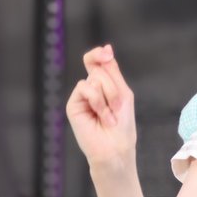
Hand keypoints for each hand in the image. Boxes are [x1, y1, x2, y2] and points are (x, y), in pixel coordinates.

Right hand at [66, 44, 136, 169]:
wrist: (115, 148)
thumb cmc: (123, 125)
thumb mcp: (123, 93)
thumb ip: (112, 71)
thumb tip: (106, 48)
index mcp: (105, 85)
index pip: (98, 62)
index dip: (100, 55)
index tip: (107, 53)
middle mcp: (92, 89)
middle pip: (100, 70)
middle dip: (113, 88)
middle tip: (118, 108)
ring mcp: (82, 97)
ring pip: (94, 78)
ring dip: (108, 96)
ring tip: (110, 116)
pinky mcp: (73, 105)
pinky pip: (84, 87)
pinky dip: (97, 101)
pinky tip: (101, 116)